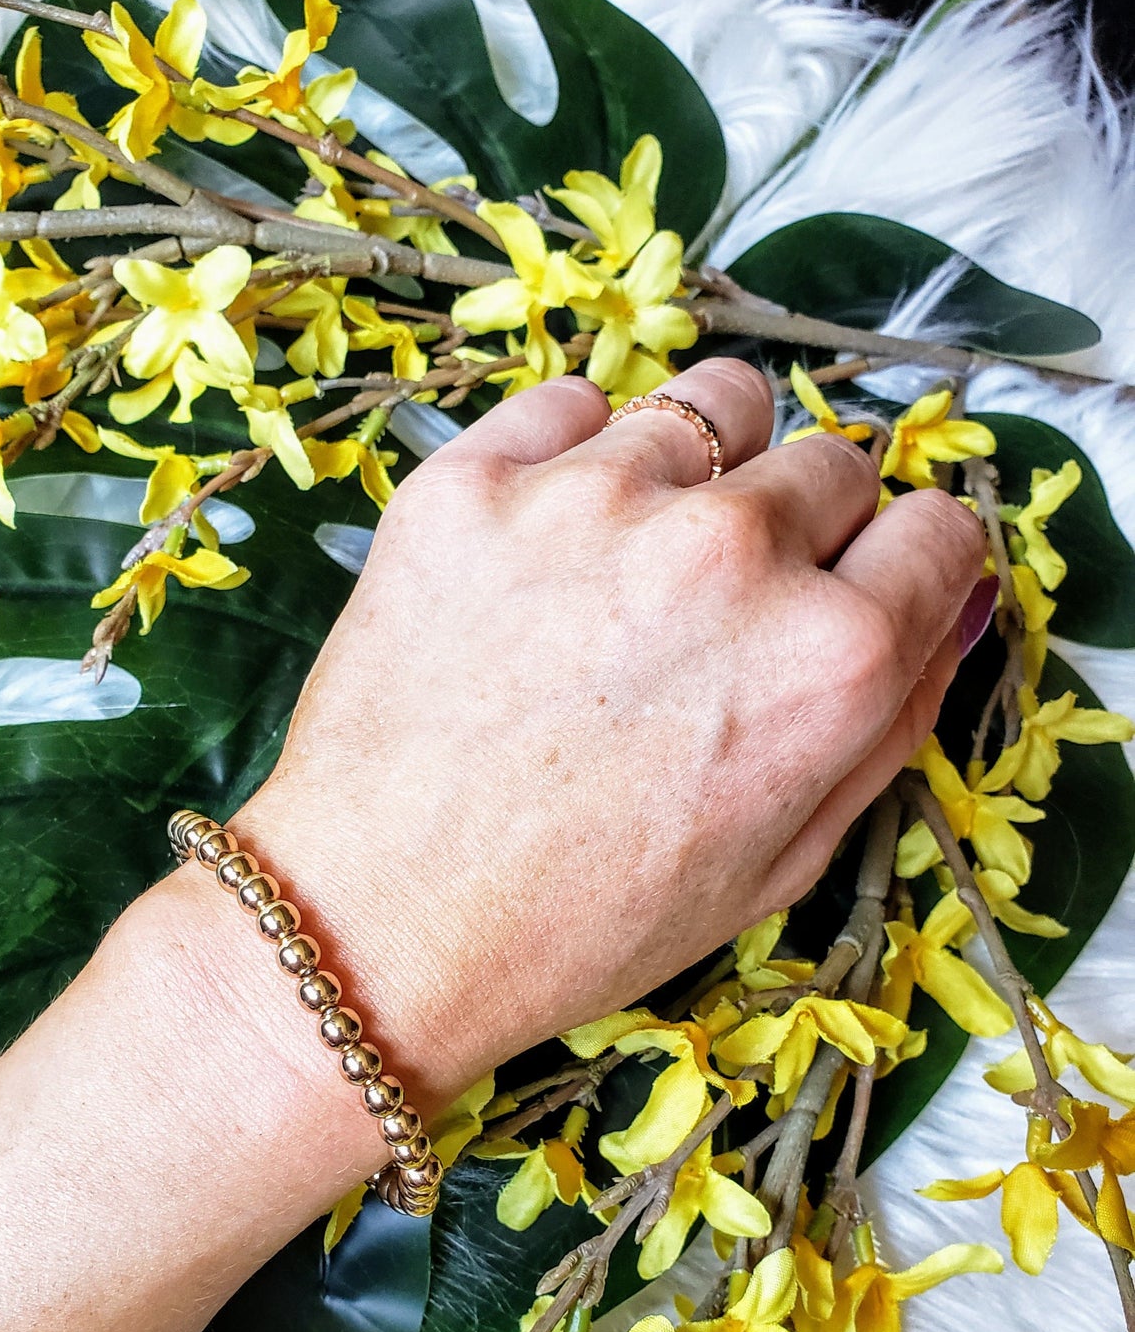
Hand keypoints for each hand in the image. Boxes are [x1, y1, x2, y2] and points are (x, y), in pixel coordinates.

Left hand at [180, 358, 983, 1106]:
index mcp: (827, 659)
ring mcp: (593, 501)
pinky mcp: (473, 481)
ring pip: (715, 403)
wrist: (380, 927)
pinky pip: (574, 403)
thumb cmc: (584, 923)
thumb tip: (951, 604)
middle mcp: (729, 554)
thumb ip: (889, 722)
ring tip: (639, 559)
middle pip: (832, 463)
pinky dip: (577, 455)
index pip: (940, 530)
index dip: (906, 569)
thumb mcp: (780, 860)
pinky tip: (546, 547)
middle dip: (804, 529)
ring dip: (704, 467)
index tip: (861, 591)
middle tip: (723, 612)